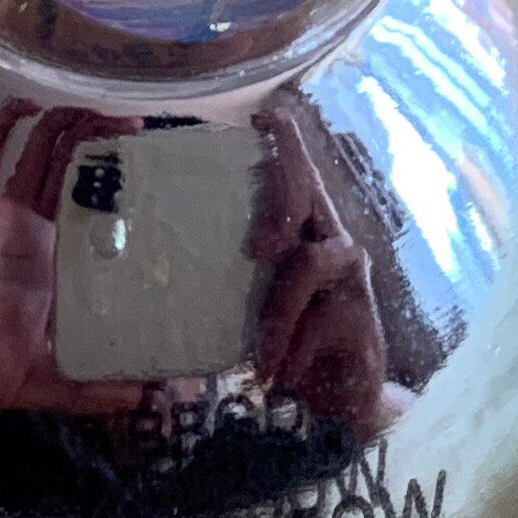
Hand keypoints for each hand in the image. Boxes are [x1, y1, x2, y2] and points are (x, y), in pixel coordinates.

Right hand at [0, 99, 145, 415]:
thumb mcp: (51, 384)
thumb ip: (94, 389)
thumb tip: (149, 398)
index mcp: (64, 264)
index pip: (102, 214)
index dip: (125, 188)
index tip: (153, 164)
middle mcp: (42, 232)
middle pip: (77, 173)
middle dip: (103, 144)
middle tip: (132, 123)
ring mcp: (8, 216)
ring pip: (42, 156)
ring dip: (65, 127)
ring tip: (92, 106)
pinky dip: (6, 128)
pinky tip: (25, 106)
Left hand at [247, 94, 408, 440]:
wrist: (342, 402)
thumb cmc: (286, 343)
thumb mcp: (251, 307)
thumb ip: (226, 281)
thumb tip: (154, 262)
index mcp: (299, 231)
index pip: (292, 176)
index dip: (284, 143)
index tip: (263, 115)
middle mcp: (329, 241)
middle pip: (309, 195)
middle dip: (282, 198)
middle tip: (255, 246)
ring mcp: (351, 277)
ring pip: (310, 264)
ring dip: (279, 314)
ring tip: (260, 358)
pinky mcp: (363, 317)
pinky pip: (324, 322)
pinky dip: (295, 349)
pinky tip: (278, 376)